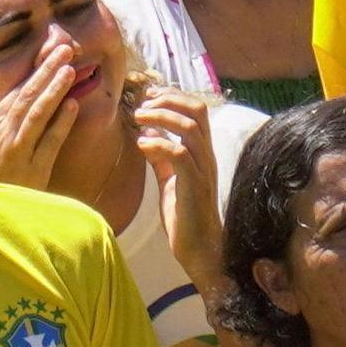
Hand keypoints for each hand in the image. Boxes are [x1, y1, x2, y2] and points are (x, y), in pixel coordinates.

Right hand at [0, 44, 87, 190]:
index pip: (13, 94)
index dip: (33, 73)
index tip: (49, 54)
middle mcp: (1, 135)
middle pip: (26, 97)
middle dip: (46, 71)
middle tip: (66, 48)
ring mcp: (17, 152)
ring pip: (37, 114)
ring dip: (54, 90)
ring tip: (69, 68)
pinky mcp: (33, 171)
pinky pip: (49, 143)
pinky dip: (60, 123)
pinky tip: (72, 105)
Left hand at [135, 86, 227, 296]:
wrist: (201, 249)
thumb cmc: (186, 216)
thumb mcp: (170, 180)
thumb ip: (161, 158)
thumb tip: (148, 135)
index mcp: (202, 152)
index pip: (196, 110)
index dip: (172, 97)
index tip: (148, 96)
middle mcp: (207, 155)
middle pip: (197, 110)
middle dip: (168, 99)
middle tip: (143, 103)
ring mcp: (203, 169)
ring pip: (190, 127)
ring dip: (161, 117)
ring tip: (138, 117)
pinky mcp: (194, 185)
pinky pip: (181, 155)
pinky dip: (160, 145)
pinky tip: (141, 145)